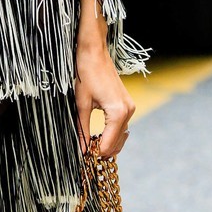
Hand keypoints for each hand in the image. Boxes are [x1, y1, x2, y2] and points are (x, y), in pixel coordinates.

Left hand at [75, 0, 133, 157]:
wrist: (93, 51)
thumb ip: (82, 129)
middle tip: (85, 155)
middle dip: (103, 151)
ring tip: (90, 146)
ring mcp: (130, 107)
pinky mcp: (127, 104)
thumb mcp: (80, 103)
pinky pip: (121, 126)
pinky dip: (112, 134)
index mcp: (118, 112)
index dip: (96, 154)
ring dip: (108, 143)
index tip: (83, 160)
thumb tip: (82, 150)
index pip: (109, 144)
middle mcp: (128, 111)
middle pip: (118, 143)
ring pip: (121, 136)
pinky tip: (98, 135)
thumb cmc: (85, 73)